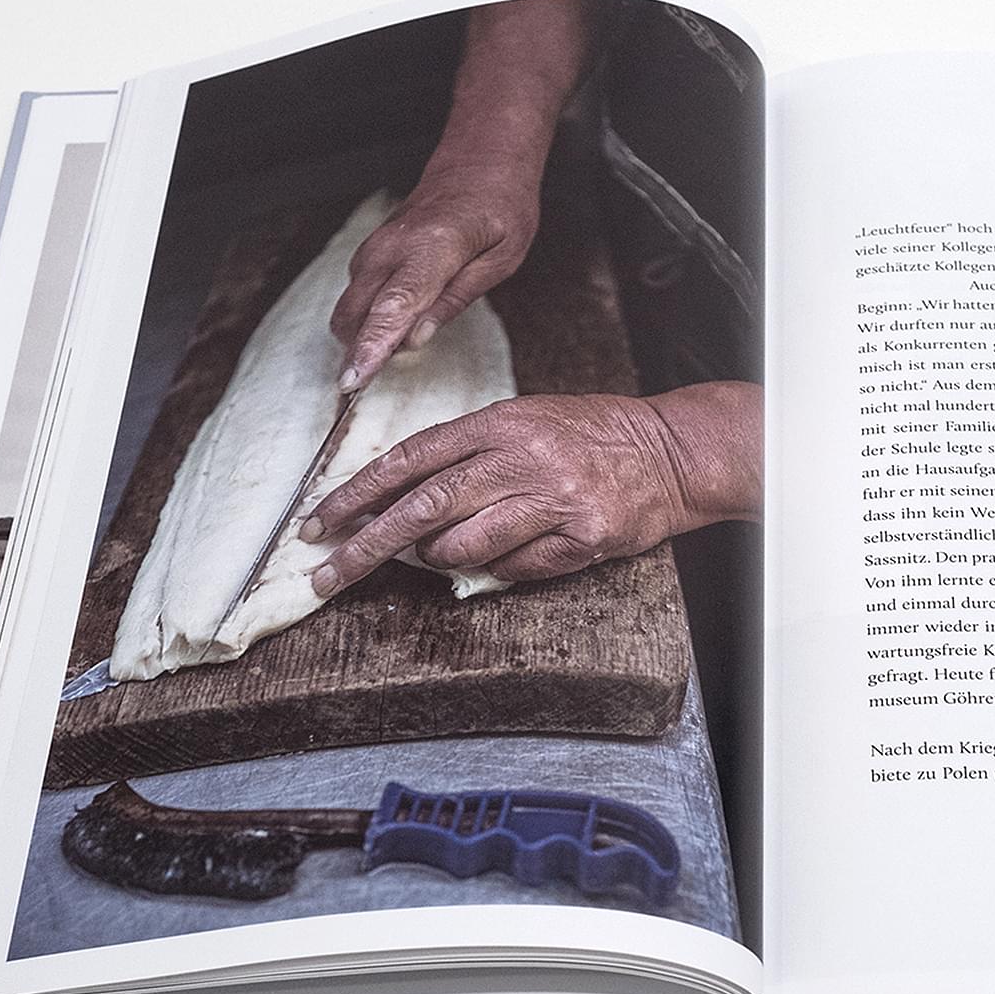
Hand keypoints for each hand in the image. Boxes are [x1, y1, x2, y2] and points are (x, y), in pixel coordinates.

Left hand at [302, 382, 761, 594]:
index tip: (320, 521)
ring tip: (428, 559)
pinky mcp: (581, 538)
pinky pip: (515, 568)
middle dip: (367, 544)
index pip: (412, 458)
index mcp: (503, 421)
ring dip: (436, 559)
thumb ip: (471, 453)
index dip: (359, 492)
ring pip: (464, 546)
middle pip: (424, 507)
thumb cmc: (595, 435)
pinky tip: (493, 560)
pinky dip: (494, 570)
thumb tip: (406, 500)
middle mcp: (524, 458)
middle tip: (325, 573)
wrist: (674, 453)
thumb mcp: (528, 420)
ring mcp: (554, 500)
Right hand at [328, 159, 540, 391]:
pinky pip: (356, 293)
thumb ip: (454, 300)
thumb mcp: (500, 260)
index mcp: (434, 247)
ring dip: (362, 336)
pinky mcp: (371, 250)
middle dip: (359, 352)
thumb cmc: (499, 209)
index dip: (371, 346)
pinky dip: (366, 318)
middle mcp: (394, 246)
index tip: (354, 380)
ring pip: (350, 306)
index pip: (393, 306)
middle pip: (357, 312)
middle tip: (378, 382)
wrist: (479, 164)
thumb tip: (415, 339)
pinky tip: (393, 327)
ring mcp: (377, 246)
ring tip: (392, 353)